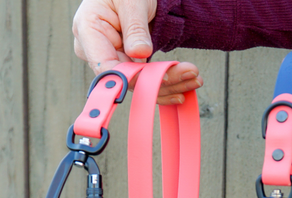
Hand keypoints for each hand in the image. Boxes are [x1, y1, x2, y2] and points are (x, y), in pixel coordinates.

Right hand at [72, 0, 202, 104]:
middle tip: (191, 75)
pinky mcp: (127, 66)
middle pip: (128, 79)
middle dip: (161, 80)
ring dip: (170, 84)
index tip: (162, 78)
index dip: (133, 78)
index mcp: (88, 30)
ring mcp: (111, 60)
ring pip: (140, 84)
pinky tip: (185, 86)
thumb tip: (138, 54)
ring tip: (195, 79)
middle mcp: (96, 50)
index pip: (106, 66)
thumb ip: (134, 27)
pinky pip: (146, 82)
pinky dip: (167, 83)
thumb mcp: (132, 0)